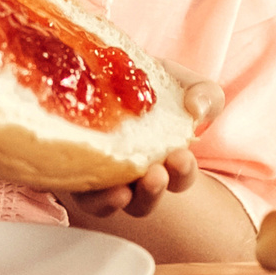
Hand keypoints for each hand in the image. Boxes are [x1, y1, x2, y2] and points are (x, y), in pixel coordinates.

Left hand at [62, 62, 223, 218]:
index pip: (180, 179)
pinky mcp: (71, 168)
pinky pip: (73, 189)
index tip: (181, 157)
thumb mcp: (183, 82)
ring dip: (115, 202)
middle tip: (156, 174)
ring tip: (121, 192)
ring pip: (105, 205)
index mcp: (165, 162)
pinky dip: (81, 187)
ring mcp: (99, 175)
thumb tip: (197, 108)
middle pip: (144, 202)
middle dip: (153, 192)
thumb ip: (204, 94)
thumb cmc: (152, 83)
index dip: (183, 173)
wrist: (104, 69)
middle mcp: (132, 177)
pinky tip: (83, 166)